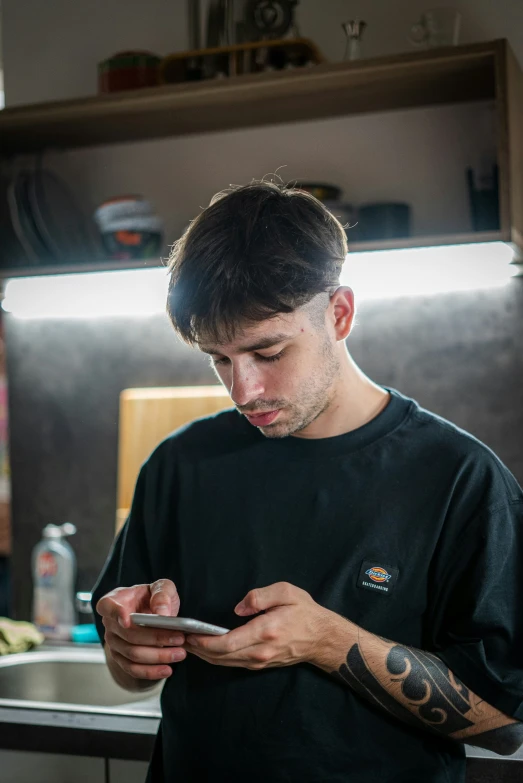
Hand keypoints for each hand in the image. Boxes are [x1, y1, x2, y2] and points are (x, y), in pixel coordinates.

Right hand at [96, 578, 186, 680]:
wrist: (152, 613)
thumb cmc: (153, 598)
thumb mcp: (162, 588)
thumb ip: (162, 594)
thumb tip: (162, 613)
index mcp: (114, 601)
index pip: (107, 606)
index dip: (116, 614)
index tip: (127, 620)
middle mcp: (110, 623)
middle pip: (129, 635)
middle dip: (156, 638)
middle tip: (179, 638)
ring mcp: (114, 643)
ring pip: (133, 654)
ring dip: (158, 656)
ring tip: (180, 653)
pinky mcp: (121, 658)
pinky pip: (133, 669)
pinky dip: (150, 672)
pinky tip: (167, 670)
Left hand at [184, 582, 334, 669]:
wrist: (322, 638)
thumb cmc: (305, 612)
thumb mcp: (287, 592)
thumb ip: (261, 596)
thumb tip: (239, 607)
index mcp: (265, 632)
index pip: (228, 643)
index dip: (205, 641)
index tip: (189, 633)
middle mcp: (260, 651)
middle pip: (221, 656)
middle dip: (197, 648)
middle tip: (179, 637)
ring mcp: (260, 660)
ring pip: (224, 662)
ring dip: (204, 654)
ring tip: (187, 642)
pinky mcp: (260, 664)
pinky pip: (232, 663)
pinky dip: (216, 657)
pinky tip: (206, 648)